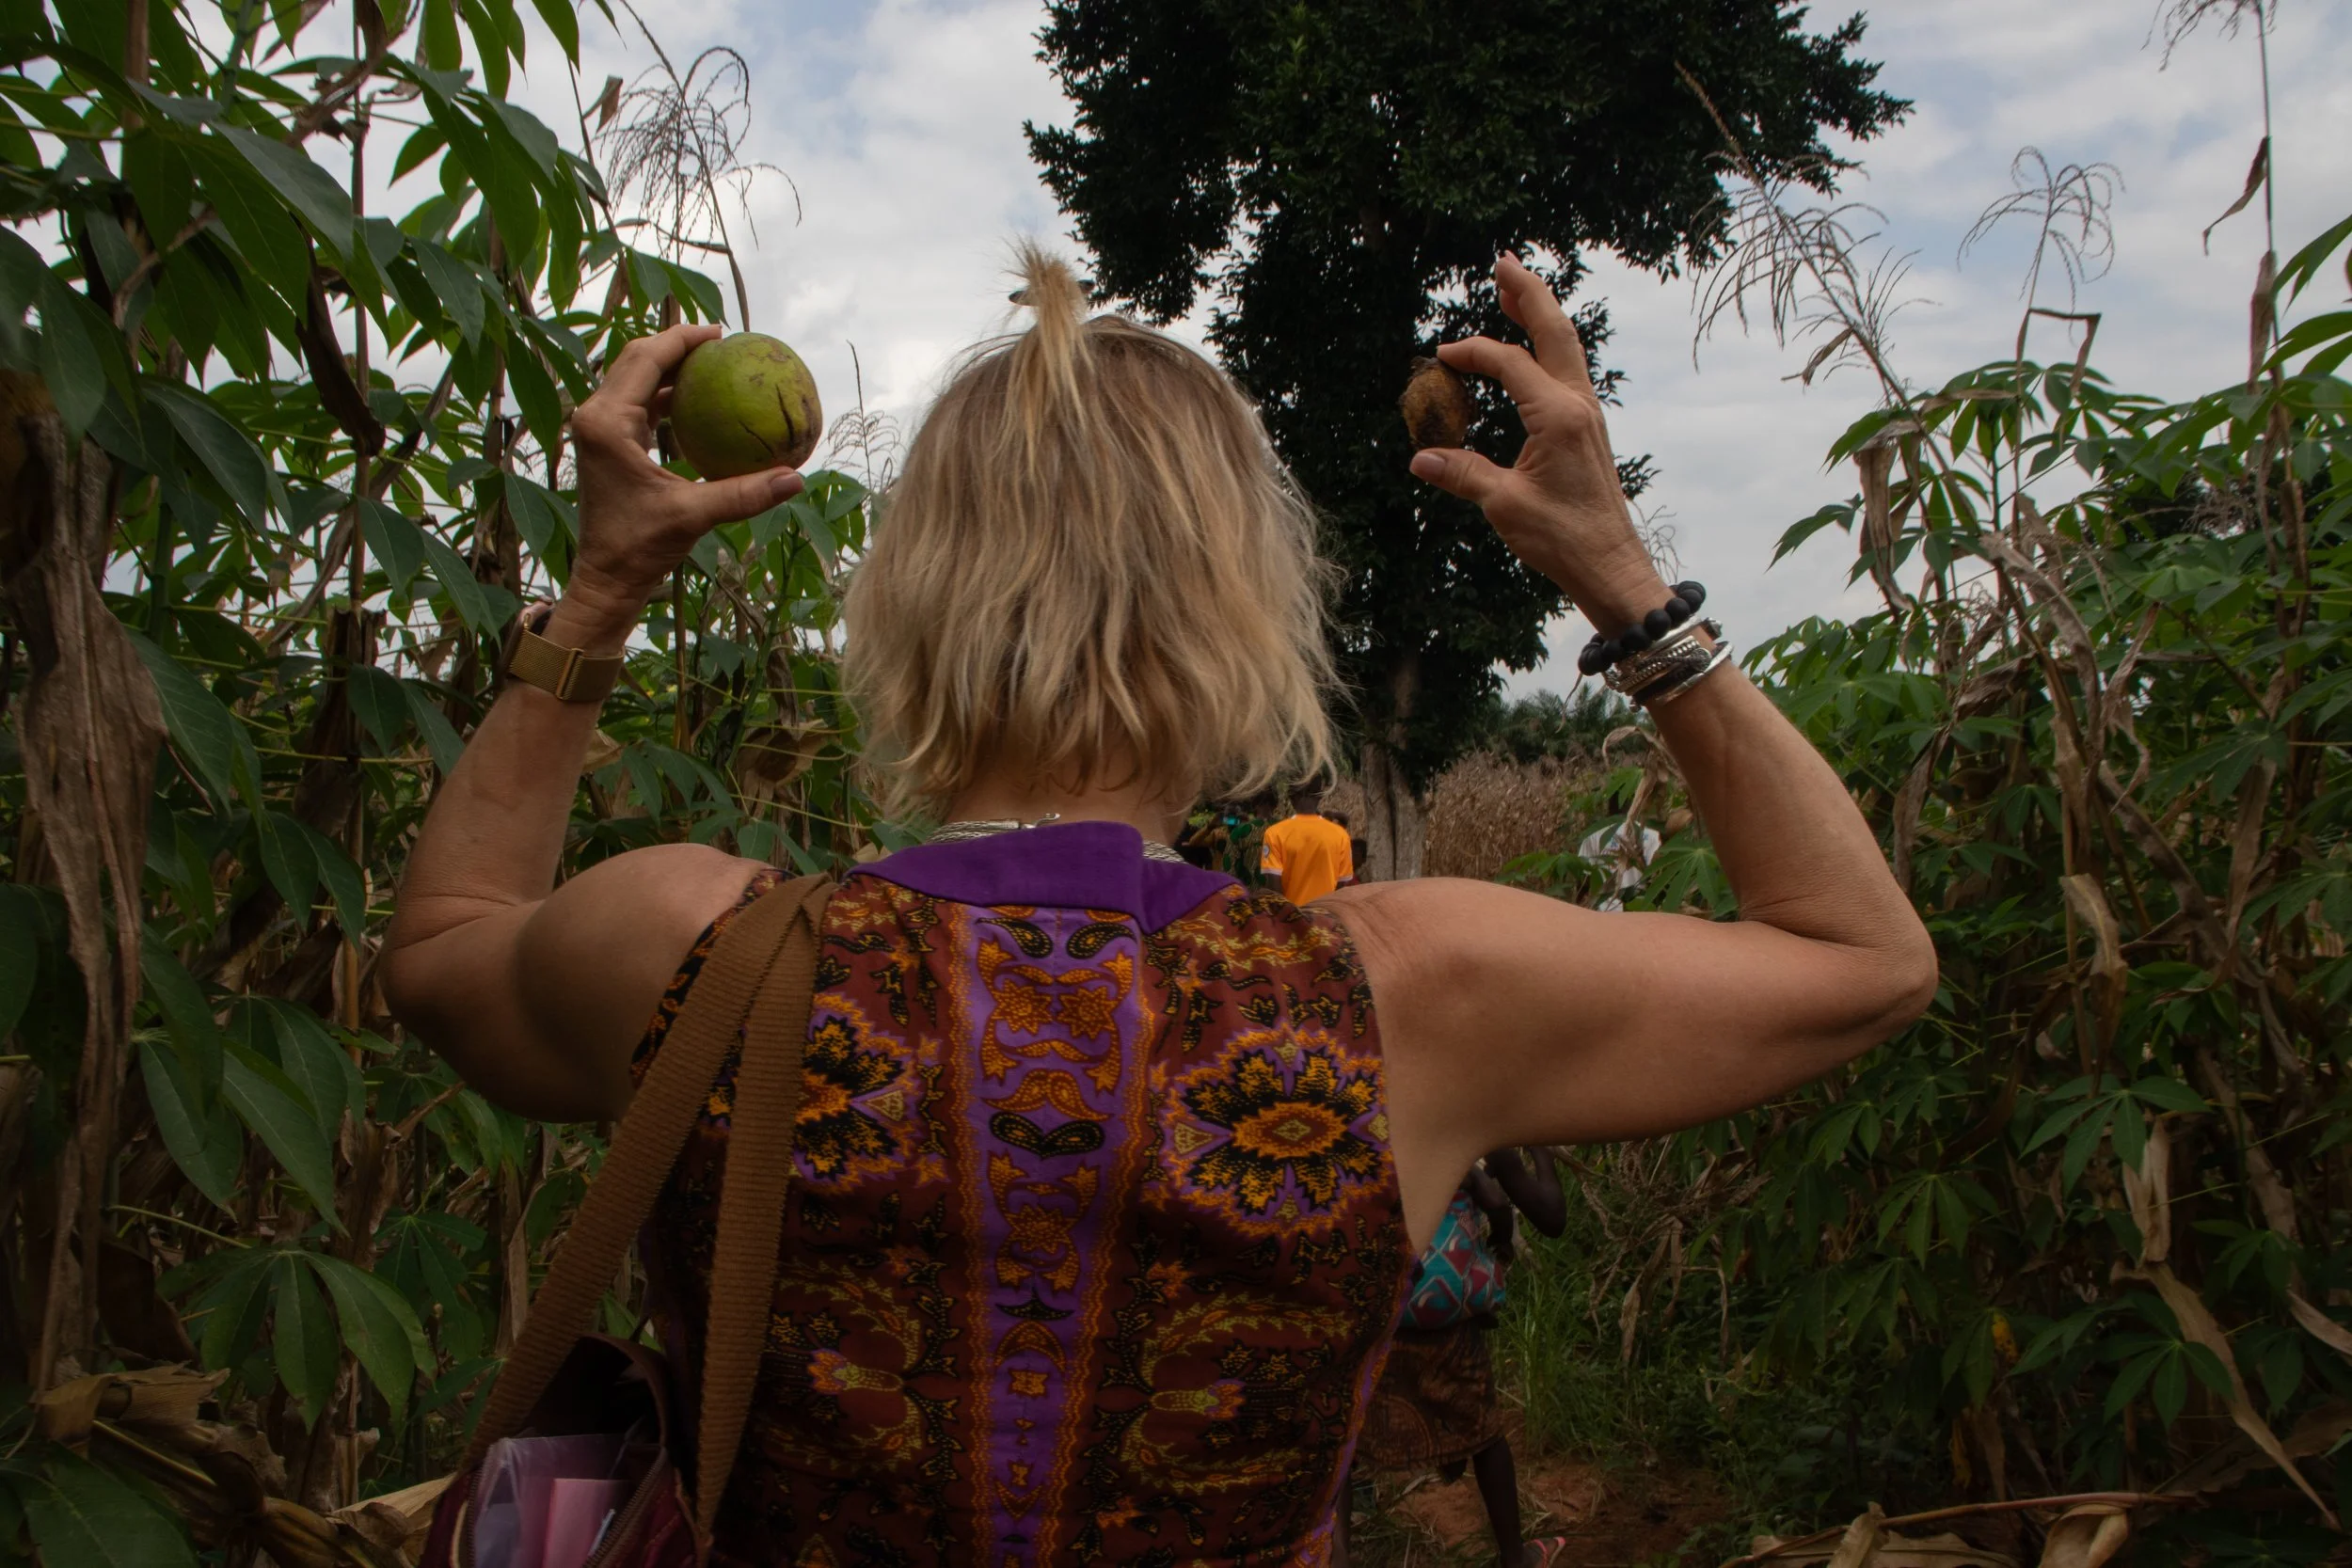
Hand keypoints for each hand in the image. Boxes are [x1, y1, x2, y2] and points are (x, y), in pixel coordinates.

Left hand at [567, 323, 805, 611]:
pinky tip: (699, 403)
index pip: (645, 359)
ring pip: (634, 379)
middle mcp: (595, 417)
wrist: (605, 578)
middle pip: (636, 359)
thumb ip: (743, 493)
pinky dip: (665, 396)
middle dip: (676, 345)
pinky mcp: (605, 444)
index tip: (720, 332)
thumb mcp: (693, 516)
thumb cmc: (639, 548)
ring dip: (670, 368)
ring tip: (712, 364)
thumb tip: (795, 478)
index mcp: (607, 422)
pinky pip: (637, 405)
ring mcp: (597, 430)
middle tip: (720, 341)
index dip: (682, 338)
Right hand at [1407, 255, 1666, 628]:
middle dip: (1527, 294)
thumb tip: (1420, 457)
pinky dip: (1547, 348)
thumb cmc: (1563, 538)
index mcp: (1558, 415)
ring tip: (1514, 290)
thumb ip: (1464, 474)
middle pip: (1554, 331)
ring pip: (1566, 347)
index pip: (1509, 363)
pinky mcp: (1587, 428)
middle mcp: (1578, 405)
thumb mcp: (1505, 506)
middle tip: (1503, 261)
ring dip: (1540, 314)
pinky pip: (1567, 371)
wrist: (1610, 564)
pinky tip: (1532, 349)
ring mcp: (1587, 414)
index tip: (1440, 358)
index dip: (1471, 353)